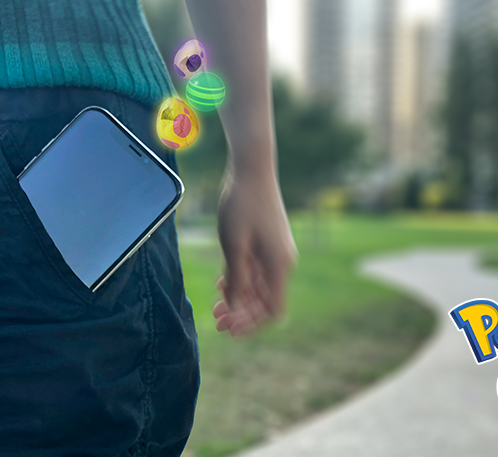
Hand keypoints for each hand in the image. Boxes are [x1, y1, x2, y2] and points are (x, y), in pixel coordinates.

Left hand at [213, 166, 296, 336]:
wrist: (252, 170)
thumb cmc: (242, 205)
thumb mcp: (234, 246)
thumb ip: (237, 279)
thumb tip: (236, 309)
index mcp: (279, 265)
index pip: (273, 310)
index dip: (252, 324)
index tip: (229, 329)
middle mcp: (282, 262)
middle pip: (266, 302)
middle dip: (242, 315)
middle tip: (216, 321)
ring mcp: (276, 253)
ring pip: (260, 288)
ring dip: (239, 300)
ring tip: (215, 306)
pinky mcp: (268, 244)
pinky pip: (257, 272)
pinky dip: (241, 281)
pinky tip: (222, 282)